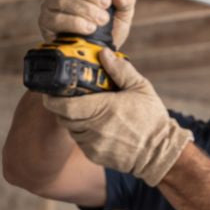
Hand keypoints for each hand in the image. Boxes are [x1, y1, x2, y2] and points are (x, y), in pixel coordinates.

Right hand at [38, 0, 135, 49]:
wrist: (100, 54)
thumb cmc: (108, 30)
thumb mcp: (123, 12)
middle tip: (106, 4)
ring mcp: (50, 7)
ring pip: (63, 0)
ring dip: (86, 9)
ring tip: (101, 20)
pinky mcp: (46, 24)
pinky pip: (57, 19)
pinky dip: (76, 23)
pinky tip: (89, 28)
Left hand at [43, 50, 192, 185]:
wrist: (159, 152)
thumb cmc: (151, 118)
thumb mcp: (140, 88)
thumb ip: (120, 70)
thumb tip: (104, 53)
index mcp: (104, 108)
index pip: (66, 106)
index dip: (53, 99)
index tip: (50, 92)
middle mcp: (95, 129)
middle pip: (64, 117)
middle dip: (63, 107)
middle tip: (67, 97)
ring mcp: (93, 144)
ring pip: (71, 129)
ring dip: (73, 119)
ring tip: (86, 110)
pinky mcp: (94, 155)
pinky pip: (80, 141)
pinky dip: (82, 132)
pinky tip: (95, 125)